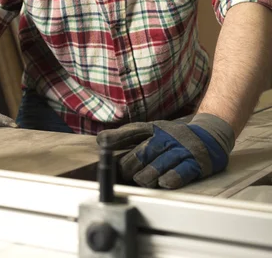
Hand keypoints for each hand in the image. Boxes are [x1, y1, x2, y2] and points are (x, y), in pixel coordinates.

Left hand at [97, 114, 234, 188]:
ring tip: (140, 181)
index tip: (103, 144)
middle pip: (144, 150)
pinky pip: (182, 171)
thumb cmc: (174, 136)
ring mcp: (181, 150)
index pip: (133, 131)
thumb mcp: (152, 131)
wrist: (211, 133)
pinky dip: (172, 178)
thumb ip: (128, 136)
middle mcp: (167, 137)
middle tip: (122, 175)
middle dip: (131, 164)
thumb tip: (101, 140)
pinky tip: (164, 183)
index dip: (117, 138)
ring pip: (160, 163)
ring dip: (147, 174)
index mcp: (154, 128)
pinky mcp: (195, 162)